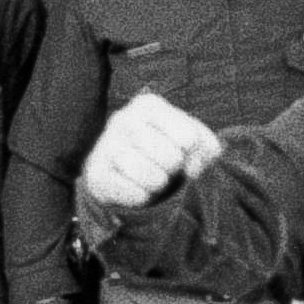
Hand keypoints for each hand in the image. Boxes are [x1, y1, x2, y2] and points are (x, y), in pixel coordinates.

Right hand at [81, 92, 223, 213]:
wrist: (125, 174)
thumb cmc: (166, 152)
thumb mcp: (194, 142)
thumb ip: (207, 148)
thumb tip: (192, 168)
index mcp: (148, 105)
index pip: (189, 138)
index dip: (192, 154)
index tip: (182, 153)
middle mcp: (123, 118)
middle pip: (171, 158)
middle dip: (173, 171)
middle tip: (163, 168)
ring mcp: (105, 146)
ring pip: (153, 178)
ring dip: (158, 185)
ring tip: (151, 178)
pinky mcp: (95, 174)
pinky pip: (134, 194)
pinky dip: (142, 198)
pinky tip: (136, 188)